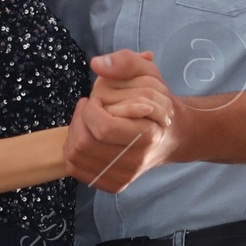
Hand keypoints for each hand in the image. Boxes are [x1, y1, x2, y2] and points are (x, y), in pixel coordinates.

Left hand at [64, 50, 176, 191]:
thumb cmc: (158, 103)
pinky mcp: (115, 184)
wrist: (172, 137)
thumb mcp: (148, 73)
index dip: (91, 110)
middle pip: (84, 144)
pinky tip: (86, 136)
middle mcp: (136, 161)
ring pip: (76, 157)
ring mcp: (125, 176)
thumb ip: (125, 61)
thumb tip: (96, 64)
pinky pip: (77, 170)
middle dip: (78, 121)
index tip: (95, 99)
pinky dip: (73, 151)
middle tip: (87, 108)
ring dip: (73, 134)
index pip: (104, 127)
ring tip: (85, 120)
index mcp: (147, 135)